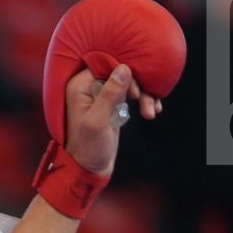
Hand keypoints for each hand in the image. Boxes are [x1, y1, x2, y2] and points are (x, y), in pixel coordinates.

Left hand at [63, 64, 161, 178]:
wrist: (90, 167)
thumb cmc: (88, 147)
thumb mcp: (98, 121)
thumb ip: (110, 94)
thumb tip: (124, 68)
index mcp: (79, 86)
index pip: (106, 65)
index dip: (124, 74)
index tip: (134, 93)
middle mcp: (88, 86)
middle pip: (121, 72)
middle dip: (138, 87)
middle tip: (146, 104)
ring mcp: (102, 94)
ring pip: (129, 83)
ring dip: (144, 95)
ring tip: (151, 112)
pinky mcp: (113, 104)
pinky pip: (131, 94)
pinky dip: (144, 100)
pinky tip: (153, 111)